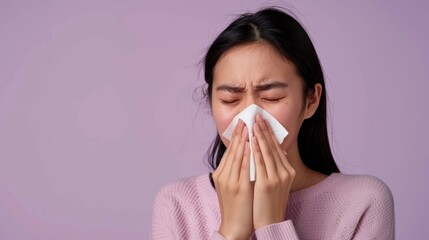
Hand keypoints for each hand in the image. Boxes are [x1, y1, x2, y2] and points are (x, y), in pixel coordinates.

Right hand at [212, 120, 252, 239]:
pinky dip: (246, 154)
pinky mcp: (237, 187)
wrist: (234, 227)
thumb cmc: (237, 207)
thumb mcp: (233, 186)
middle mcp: (223, 175)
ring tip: (248, 126)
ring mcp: (229, 181)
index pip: (229, 151)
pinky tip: (250, 144)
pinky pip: (242, 167)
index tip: (242, 123)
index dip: (236, 136)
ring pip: (236, 156)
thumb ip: (236, 172)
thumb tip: (246, 156)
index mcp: (221, 174)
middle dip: (239, 133)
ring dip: (242, 139)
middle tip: (245, 119)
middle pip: (231, 150)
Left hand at [252, 114, 295, 229]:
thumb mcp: (276, 182)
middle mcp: (285, 172)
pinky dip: (256, 149)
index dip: (269, 133)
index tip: (262, 121)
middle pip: (273, 146)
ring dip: (259, 135)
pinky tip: (251, 140)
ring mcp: (277, 178)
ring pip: (267, 151)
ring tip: (253, 123)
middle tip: (257, 116)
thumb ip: (274, 167)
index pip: (277, 147)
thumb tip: (269, 152)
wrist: (270, 222)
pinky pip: (260, 162)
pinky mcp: (268, 183)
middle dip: (264, 130)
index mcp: (288, 171)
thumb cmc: (269, 202)